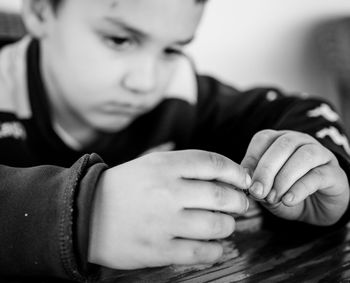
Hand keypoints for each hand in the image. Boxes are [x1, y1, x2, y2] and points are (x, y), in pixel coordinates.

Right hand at [88, 150, 250, 269]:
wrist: (85, 213)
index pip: (213, 163)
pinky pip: (202, 252)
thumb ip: (184, 165)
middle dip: (240, 201)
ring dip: (228, 226)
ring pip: (217, 226)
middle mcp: (167, 192)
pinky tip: (216, 245)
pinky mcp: (159, 250)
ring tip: (225, 224)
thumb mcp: (150, 163)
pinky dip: (216, 249)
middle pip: (222, 196)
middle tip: (240, 204)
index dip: (236, 171)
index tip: (243, 179)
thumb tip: (224, 174)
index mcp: (165, 166)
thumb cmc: (123, 187)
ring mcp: (164, 223)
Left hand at [241, 130, 349, 225]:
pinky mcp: (334, 173)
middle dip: (266, 170)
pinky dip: (299, 189)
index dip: (252, 159)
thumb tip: (244, 179)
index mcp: (280, 140)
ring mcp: (321, 155)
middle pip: (282, 145)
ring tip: (273, 198)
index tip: (246, 182)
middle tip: (257, 192)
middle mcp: (301, 142)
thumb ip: (257, 182)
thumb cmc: (287, 193)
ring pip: (303, 156)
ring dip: (284, 178)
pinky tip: (288, 201)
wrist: (318, 210)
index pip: (264, 138)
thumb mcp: (267, 190)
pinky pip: (317, 176)